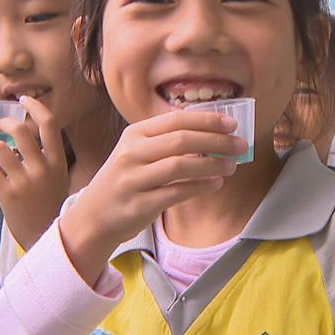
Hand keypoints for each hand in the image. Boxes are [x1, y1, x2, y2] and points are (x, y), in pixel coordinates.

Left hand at [0, 96, 69, 251]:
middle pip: (20, 130)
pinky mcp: (7, 195)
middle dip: (4, 123)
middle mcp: (42, 168)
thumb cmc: (50, 202)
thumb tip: (36, 127)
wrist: (45, 234)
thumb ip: (49, 154)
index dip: (34, 107)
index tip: (23, 99)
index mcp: (57, 160)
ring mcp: (24, 181)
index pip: (48, 123)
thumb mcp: (58, 175)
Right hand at [60, 110, 246, 270]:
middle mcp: (132, 153)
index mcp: (135, 134)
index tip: (232, 124)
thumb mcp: (138, 152)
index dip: (207, 120)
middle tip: (240, 145)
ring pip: (179, 166)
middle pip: (181, 140)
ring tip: (232, 166)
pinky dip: (200, 187)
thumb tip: (213, 133)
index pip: (176, 120)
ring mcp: (133, 179)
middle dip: (216, 141)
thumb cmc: (126, 179)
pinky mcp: (138, 204)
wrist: (95, 215)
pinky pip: (175, 193)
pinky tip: (216, 184)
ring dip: (211, 165)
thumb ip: (167, 141)